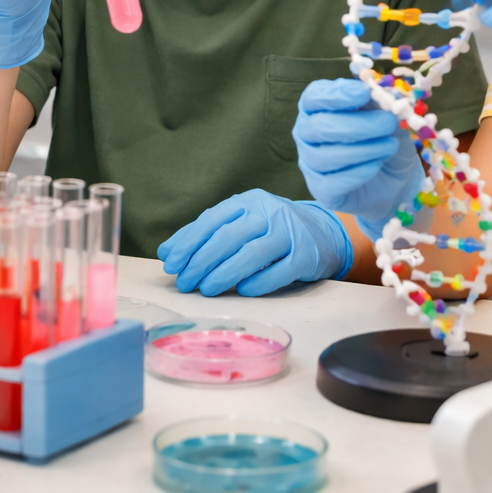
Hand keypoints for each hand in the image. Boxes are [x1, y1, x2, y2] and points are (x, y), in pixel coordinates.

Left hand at [156, 190, 351, 296]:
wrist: (323, 233)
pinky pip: (280, 271)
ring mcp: (290, 233)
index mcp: (249, 201)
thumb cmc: (272, 230)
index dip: (188, 242)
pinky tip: (242, 291)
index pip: (212, 220)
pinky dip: (258, 282)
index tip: (172, 264)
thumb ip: (206, 234)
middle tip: (185, 283)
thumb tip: (167, 253)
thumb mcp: (241, 223)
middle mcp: (270, 212)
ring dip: (225, 274)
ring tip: (206, 289)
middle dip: (201, 262)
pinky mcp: (307, 256)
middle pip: (229, 237)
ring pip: (252, 254)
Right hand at [292, 79, 423, 238]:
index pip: (313, 97)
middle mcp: (307, 133)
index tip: (364, 93)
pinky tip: (376, 165)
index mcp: (317, 107)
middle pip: (318, 127)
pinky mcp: (320, 189)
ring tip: (390, 146)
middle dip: (357, 124)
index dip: (336, 95)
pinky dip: (357, 173)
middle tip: (388, 123)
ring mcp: (310, 163)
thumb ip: (379, 103)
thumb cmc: (384, 138)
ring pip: (323, 156)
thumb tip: (379, 92)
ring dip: (362, 150)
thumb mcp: (387, 116)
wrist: (394, 177)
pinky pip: (331, 183)